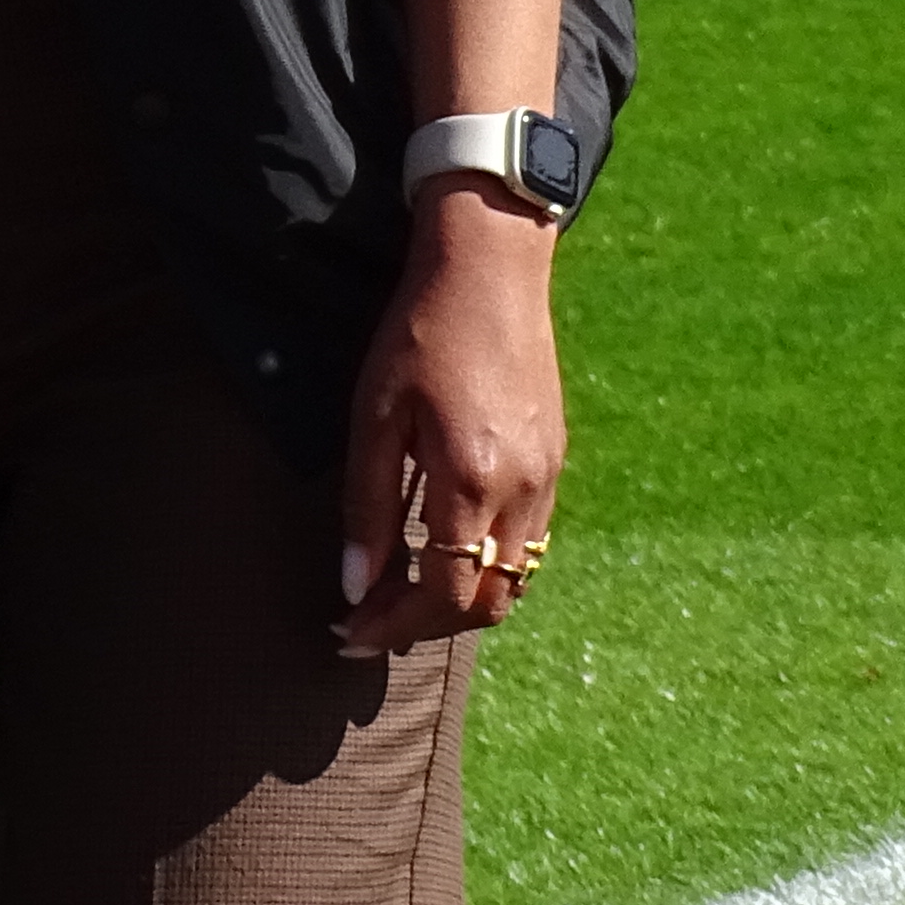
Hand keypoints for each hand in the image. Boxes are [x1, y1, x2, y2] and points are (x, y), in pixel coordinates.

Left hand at [333, 192, 562, 656]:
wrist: (492, 271)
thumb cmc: (420, 333)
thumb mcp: (376, 413)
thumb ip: (367, 504)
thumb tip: (354, 585)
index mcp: (473, 482)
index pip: (444, 595)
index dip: (395, 625)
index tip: (348, 633)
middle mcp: (523, 493)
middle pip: (486, 602)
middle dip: (425, 625)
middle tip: (367, 622)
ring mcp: (548, 480)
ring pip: (514, 580)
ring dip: (459, 601)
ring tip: (399, 595)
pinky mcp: (556, 463)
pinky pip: (528, 543)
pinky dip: (487, 566)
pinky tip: (443, 550)